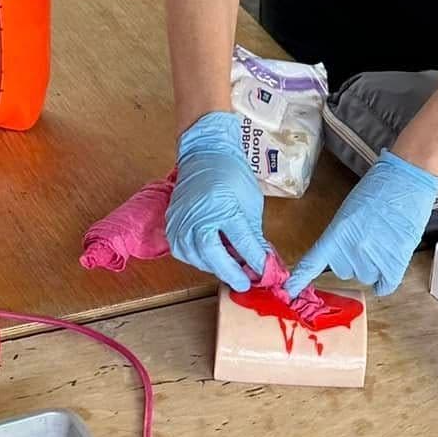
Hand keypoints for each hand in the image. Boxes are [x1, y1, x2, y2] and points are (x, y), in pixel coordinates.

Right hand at [165, 111, 268, 291]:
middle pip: (212, 255)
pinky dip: (199, 259)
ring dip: (215, 267)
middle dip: (230, 272)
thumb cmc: (231, 175)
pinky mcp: (171, 225)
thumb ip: (254, 234)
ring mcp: (181, 221)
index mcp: (222, 207)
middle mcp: (197, 216)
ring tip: (231, 269)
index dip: (254, 260)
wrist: (204, 154)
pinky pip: (184, 252)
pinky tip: (212, 258)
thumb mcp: (251, 203)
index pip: (241, 241)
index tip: (266, 274)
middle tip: (245, 282)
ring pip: (197, 257)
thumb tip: (262, 261)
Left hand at [286, 149, 437, 298]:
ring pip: (365, 276)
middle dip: (352, 258)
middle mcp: (353, 250)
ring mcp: (374, 258)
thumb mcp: (348, 211)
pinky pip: (384, 285)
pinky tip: (388, 263)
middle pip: (342, 270)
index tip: (289, 292)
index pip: (312, 263)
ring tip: (383, 241)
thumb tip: (338, 255)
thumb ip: (340, 236)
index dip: (299, 280)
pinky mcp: (396, 264)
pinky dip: (385, 279)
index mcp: (337, 233)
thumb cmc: (379, 189)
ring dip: (372, 265)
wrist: (407, 180)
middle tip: (367, 237)